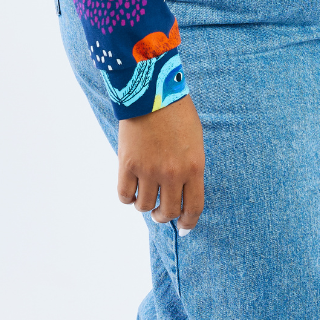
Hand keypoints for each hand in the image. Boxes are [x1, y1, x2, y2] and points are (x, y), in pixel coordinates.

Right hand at [117, 93, 205, 229]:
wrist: (151, 91)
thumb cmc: (176, 113)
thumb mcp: (194, 142)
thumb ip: (190, 169)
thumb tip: (182, 193)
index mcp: (194, 167)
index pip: (194, 208)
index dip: (188, 222)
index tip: (184, 228)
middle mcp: (172, 174)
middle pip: (167, 212)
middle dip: (164, 217)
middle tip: (160, 213)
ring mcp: (149, 170)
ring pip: (144, 206)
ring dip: (144, 205)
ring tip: (144, 194)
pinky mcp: (127, 164)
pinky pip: (124, 195)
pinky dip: (127, 196)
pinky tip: (130, 188)